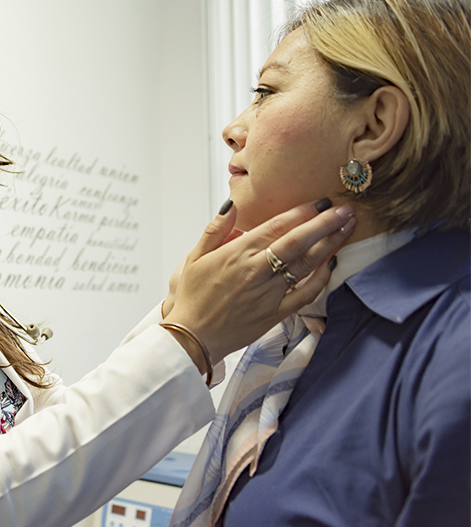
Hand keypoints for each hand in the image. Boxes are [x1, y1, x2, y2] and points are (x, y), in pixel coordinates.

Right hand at [163, 198, 355, 366]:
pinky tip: (331, 264)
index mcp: (237, 254)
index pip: (277, 226)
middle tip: (346, 209)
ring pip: (306, 264)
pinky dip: (321, 278)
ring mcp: (268, 293)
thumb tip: (231, 204)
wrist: (192, 337)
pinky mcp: (275, 314)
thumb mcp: (194, 257)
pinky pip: (305, 294)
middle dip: (325, 223)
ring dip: (329, 245)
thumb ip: (215, 229)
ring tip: (346, 229)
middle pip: (298, 241)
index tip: (320, 202)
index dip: (302, 212)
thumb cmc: (193, 297)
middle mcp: (256, 271)